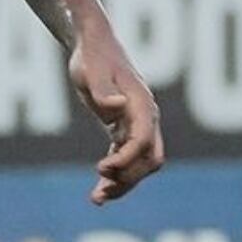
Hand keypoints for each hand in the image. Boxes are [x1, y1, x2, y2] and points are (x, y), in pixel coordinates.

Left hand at [69, 29, 163, 204]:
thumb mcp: (91, 70)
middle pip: (149, 158)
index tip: (101, 168)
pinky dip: (116, 174)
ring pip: (140, 163)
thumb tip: (115, 107)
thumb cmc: (92, 54)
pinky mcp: (124, 128)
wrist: (93, 43)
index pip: (142, 141)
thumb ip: (102, 89)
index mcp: (142, 103)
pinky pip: (126, 158)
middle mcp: (146, 116)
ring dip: (123, 182)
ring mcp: (137, 123)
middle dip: (129, 177)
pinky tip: (100, 192)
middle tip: (101, 188)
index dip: (126, 159)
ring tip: (97, 199)